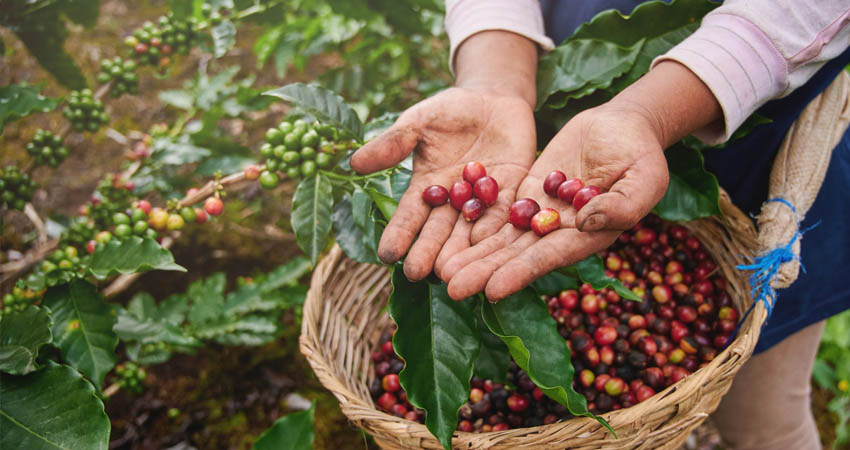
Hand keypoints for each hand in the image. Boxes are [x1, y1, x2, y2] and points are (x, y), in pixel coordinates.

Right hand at [349, 87, 535, 280]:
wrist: (492, 98)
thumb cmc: (449, 110)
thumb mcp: (418, 123)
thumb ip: (393, 144)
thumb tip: (353, 163)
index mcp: (426, 188)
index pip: (409, 216)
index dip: (399, 234)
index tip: (386, 254)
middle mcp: (453, 202)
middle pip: (439, 231)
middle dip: (428, 252)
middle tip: (418, 274)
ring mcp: (482, 199)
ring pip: (470, 230)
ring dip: (461, 251)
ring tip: (451, 272)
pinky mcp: (512, 191)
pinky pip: (504, 212)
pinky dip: (495, 227)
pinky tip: (486, 243)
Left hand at [439, 103, 668, 300]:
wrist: (623, 126)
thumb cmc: (642, 154)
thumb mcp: (644, 178)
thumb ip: (621, 205)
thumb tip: (583, 222)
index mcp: (589, 236)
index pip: (549, 258)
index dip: (520, 273)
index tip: (492, 289)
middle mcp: (560, 233)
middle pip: (516, 255)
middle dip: (485, 271)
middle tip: (451, 287)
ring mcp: (541, 214)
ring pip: (502, 238)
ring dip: (473, 255)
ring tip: (441, 271)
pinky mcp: (527, 194)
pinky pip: (498, 211)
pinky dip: (476, 224)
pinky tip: (449, 237)